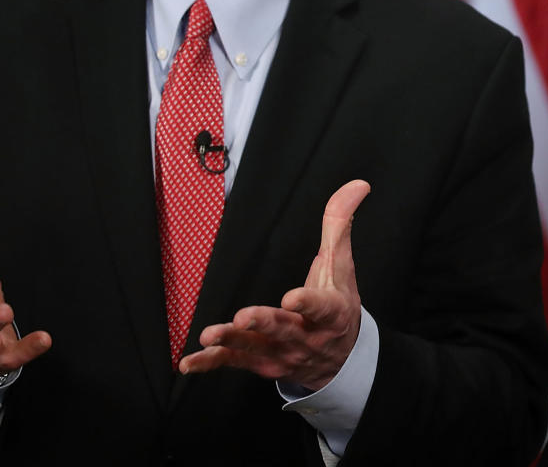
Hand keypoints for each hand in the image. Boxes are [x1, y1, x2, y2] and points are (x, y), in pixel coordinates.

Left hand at [180, 179, 370, 389]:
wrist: (340, 361)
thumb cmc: (338, 305)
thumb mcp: (343, 266)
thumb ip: (341, 224)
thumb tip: (358, 184)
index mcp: (330, 313)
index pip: (321, 307)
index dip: (307, 303)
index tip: (292, 297)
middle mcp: (306, 336)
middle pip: (283, 329)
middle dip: (264, 323)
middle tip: (244, 317)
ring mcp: (283, 352)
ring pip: (255, 347)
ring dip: (232, 341)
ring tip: (210, 335)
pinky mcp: (262, 363)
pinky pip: (234, 363)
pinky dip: (211, 363)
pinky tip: (189, 363)